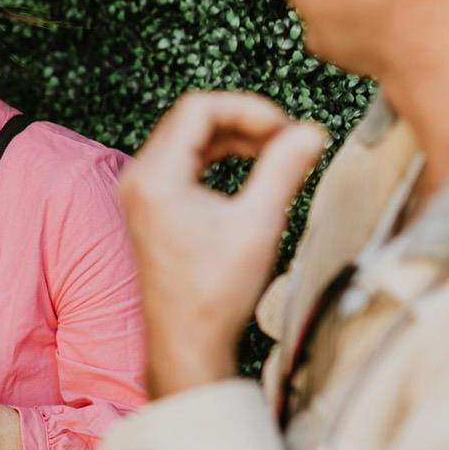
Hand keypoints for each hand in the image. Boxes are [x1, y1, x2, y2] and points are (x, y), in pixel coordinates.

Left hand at [117, 91, 325, 398]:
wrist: (186, 342)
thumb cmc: (215, 293)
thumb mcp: (259, 224)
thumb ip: (284, 169)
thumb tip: (310, 131)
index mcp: (156, 177)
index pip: (198, 109)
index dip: (247, 108)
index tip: (285, 128)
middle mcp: (138, 178)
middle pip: (190, 119)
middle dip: (242, 119)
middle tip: (287, 137)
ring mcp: (138, 192)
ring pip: (186, 137)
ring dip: (231, 136)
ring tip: (276, 150)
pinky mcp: (148, 205)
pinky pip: (181, 159)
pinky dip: (216, 155)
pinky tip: (251, 166)